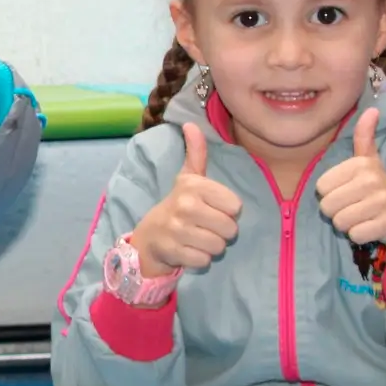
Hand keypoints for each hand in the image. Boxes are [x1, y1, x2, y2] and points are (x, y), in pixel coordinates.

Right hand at [129, 122, 242, 273]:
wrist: (150, 236)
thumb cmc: (178, 205)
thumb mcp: (187, 178)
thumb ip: (196, 153)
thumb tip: (190, 124)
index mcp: (193, 186)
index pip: (235, 206)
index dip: (227, 211)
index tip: (212, 208)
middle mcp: (185, 205)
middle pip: (230, 229)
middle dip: (221, 232)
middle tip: (205, 226)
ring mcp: (177, 230)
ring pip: (218, 247)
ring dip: (211, 247)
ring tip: (197, 238)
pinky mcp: (174, 252)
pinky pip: (204, 261)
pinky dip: (199, 260)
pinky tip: (188, 250)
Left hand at [315, 109, 385, 287]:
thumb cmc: (377, 189)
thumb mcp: (369, 161)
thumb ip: (364, 137)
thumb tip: (372, 109)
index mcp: (360, 164)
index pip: (320, 188)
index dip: (331, 194)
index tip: (349, 192)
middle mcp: (371, 180)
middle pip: (327, 207)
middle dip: (337, 212)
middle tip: (355, 207)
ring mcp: (382, 202)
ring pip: (340, 222)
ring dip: (348, 225)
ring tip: (363, 216)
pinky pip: (355, 235)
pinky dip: (360, 236)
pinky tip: (372, 227)